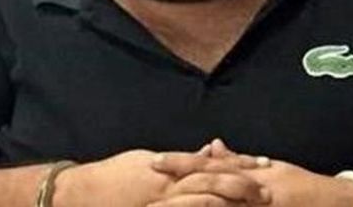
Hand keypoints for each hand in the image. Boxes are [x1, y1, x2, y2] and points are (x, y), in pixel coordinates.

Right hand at [52, 148, 268, 206]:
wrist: (84, 194)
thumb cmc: (116, 176)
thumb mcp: (150, 162)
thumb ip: (182, 160)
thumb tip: (210, 150)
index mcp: (172, 166)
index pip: (213, 162)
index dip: (240, 163)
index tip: (264, 164)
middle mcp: (170, 182)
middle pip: (214, 180)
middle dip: (243, 184)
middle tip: (268, 190)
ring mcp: (163, 201)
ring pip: (204, 199)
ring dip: (230, 201)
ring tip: (255, 204)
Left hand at [154, 140, 352, 206]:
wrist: (336, 203)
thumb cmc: (300, 185)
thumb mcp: (271, 168)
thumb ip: (238, 160)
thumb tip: (212, 145)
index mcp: (248, 176)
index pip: (206, 168)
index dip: (180, 164)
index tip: (154, 160)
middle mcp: (249, 193)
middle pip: (205, 190)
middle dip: (176, 190)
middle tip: (148, 190)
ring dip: (191, 206)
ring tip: (163, 206)